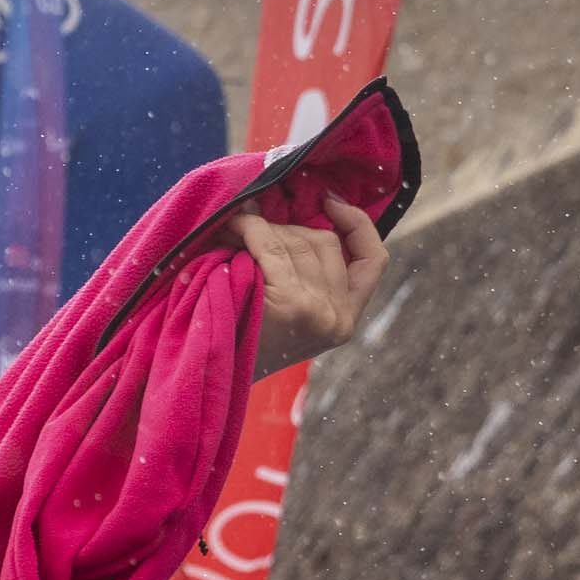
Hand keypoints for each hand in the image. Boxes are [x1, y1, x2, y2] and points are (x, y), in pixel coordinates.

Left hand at [245, 197, 387, 375]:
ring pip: (297, 240)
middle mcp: (338, 317)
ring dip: (263, 228)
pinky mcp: (290, 304)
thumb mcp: (287, 318)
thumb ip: (307, 280)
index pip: (373, 261)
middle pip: (324, 243)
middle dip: (285, 228)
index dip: (357, 224)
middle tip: (250, 226)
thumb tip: (301, 214)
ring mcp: (317, 311)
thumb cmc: (240, 342)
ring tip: (232, 229)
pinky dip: (250, 229)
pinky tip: (232, 227)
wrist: (207, 379)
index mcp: (346, 320)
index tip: (330, 201)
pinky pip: (271, 246)